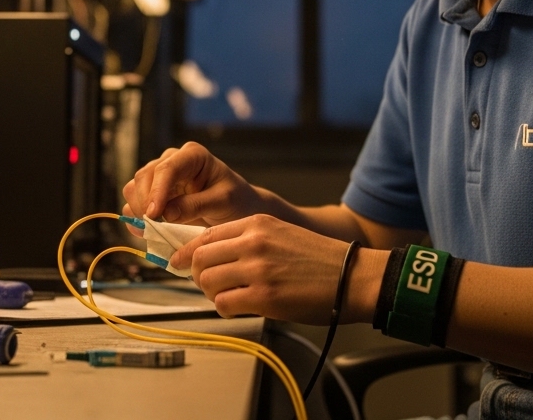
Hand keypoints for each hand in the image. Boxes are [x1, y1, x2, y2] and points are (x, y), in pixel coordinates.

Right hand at [121, 142, 265, 225]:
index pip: (167, 168)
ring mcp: (161, 178)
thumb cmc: (236, 201)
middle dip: (144, 202)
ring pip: (134, 188)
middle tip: (152, 228)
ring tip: (150, 230)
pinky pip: (134, 203)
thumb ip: (196, 206)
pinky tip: (146, 232)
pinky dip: (135, 217)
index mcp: (192, 156)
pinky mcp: (154, 194)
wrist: (238, 210)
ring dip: (137, 210)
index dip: (157, 191)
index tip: (153, 215)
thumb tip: (165, 214)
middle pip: (144, 176)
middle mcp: (172, 161)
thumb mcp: (223, 202)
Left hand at [171, 214, 383, 324]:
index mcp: (257, 223)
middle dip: (196, 274)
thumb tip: (213, 255)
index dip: (187, 251)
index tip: (178, 261)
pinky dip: (225, 308)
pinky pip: (224, 303)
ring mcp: (257, 270)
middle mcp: (253, 243)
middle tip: (207, 284)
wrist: (353, 277)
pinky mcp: (264, 296)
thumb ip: (248, 240)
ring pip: (207, 281)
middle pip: (200, 258)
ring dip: (211, 293)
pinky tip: (238, 307)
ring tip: (226, 296)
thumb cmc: (320, 259)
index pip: (206, 235)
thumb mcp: (281, 233)